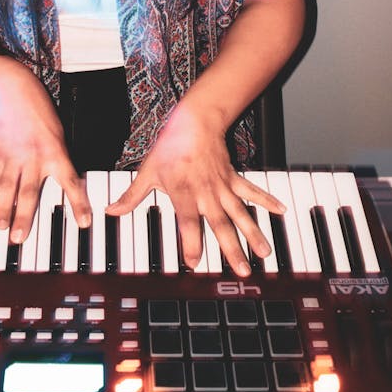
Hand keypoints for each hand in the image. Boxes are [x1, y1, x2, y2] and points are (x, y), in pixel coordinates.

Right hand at [0, 59, 90, 242]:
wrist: (9, 88)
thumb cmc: (37, 106)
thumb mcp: (57, 130)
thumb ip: (57, 154)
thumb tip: (63, 176)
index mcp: (55, 151)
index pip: (71, 183)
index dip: (78, 204)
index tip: (85, 223)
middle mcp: (34, 158)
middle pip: (29, 194)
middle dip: (25, 218)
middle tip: (19, 240)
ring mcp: (13, 156)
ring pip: (7, 189)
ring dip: (3, 210)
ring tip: (1, 228)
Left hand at [106, 101, 284, 275]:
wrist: (194, 121)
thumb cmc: (169, 147)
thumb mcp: (147, 171)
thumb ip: (132, 196)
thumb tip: (111, 211)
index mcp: (183, 192)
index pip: (187, 222)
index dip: (190, 242)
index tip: (193, 262)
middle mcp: (205, 192)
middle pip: (220, 223)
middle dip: (231, 248)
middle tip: (242, 270)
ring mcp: (222, 186)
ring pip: (240, 212)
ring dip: (253, 233)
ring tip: (265, 253)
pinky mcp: (233, 178)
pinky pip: (252, 191)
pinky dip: (267, 200)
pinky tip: (281, 211)